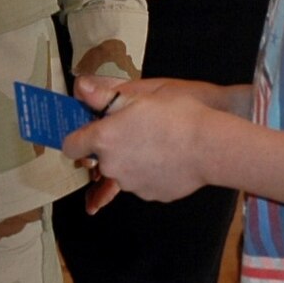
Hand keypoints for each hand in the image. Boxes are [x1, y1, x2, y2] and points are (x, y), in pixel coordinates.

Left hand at [67, 75, 216, 208]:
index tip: (91, 130)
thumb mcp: (140, 95)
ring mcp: (131, 184)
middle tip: (136, 128)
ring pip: (122, 171)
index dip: (79, 137)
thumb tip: (80, 87)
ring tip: (157, 141)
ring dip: (132, 159)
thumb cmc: (177, 115)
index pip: (71, 145)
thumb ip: (104, 95)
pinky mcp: (150, 195)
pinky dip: (150, 172)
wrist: (211, 146)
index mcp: (105, 139)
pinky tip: (168, 157)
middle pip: (100, 158)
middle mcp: (112, 166)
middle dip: (112, 146)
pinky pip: (143, 182)